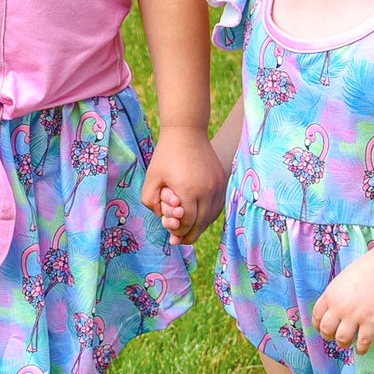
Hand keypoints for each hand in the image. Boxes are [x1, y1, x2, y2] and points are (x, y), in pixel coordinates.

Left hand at [141, 128, 224, 245]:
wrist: (187, 132)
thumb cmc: (166, 155)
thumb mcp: (152, 177)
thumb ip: (150, 200)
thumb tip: (161, 217)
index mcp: (188, 190)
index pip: (187, 223)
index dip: (179, 232)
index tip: (172, 238)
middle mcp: (207, 190)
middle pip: (202, 223)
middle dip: (190, 235)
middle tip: (180, 241)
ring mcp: (218, 186)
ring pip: (212, 216)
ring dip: (201, 226)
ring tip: (190, 232)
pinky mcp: (222, 181)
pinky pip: (218, 206)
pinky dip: (209, 215)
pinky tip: (199, 218)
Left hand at [311, 255, 373, 355]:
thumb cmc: (365, 271)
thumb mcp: (341, 281)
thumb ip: (335, 297)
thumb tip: (333, 312)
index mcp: (330, 295)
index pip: (317, 316)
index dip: (318, 325)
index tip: (323, 329)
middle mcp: (339, 307)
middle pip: (326, 330)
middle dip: (329, 336)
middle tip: (334, 338)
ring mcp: (355, 315)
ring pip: (342, 339)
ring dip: (343, 344)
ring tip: (347, 343)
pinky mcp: (371, 322)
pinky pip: (363, 342)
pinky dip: (361, 349)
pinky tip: (361, 350)